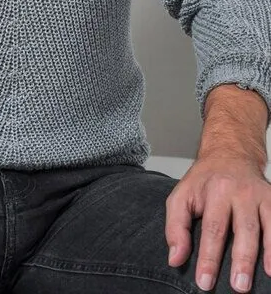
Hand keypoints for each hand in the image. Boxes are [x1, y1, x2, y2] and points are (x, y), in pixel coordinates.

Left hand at [166, 153, 270, 291]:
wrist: (230, 155)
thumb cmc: (204, 182)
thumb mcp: (181, 197)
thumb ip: (176, 228)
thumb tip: (175, 259)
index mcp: (214, 192)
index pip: (211, 230)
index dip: (208, 258)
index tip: (204, 282)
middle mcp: (240, 193)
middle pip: (242, 230)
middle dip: (240, 261)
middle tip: (238, 287)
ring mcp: (261, 197)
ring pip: (265, 228)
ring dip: (266, 255)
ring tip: (265, 279)